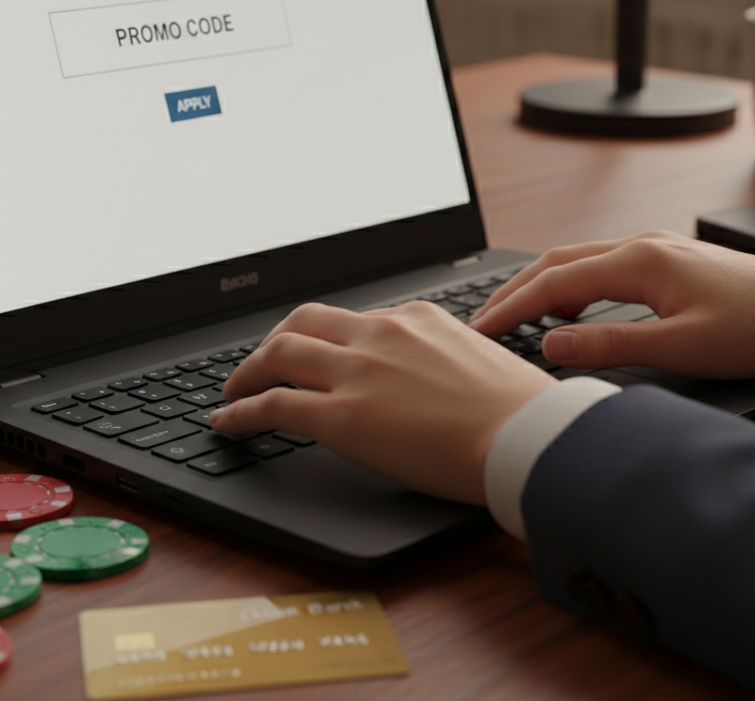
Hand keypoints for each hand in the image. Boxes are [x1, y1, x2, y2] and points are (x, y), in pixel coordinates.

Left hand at [211, 301, 556, 504]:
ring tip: (233, 391)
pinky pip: (273, 404)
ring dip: (247, 372)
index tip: (315, 351)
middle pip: (303, 322)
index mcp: (418, 317)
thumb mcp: (482, 359)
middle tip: (262, 364)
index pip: (354, 318)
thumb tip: (437, 376)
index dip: (324, 338)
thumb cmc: (521, 412)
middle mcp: (381, 333)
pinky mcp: (341, 415)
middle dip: (274, 342)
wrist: (527, 437)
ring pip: (278, 354)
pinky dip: (240, 410)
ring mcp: (357, 371)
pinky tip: (227, 421)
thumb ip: (446, 357)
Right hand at [470, 231, 754, 378]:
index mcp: (640, 262)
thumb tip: (551, 346)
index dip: (510, 309)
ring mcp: (654, 248)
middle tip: (480, 323)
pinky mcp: (667, 260)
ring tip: (511, 317)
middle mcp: (641, 245)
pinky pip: (600, 265)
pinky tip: (567, 310)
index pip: (553, 283)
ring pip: (577, 261)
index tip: (479, 331)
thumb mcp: (682, 348)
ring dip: (539, 286)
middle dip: (512, 291)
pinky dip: (568, 285)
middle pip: (556, 262)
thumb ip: (611, 345)